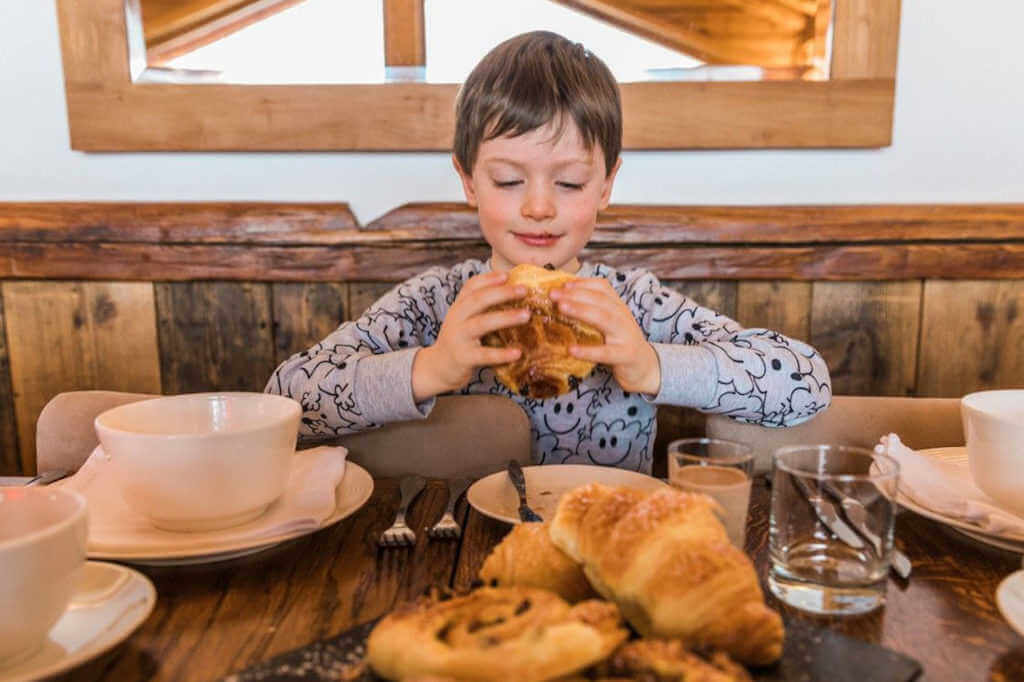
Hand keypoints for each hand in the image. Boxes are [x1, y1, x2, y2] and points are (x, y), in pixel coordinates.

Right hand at [412, 270, 528, 401]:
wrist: (438, 368)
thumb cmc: (459, 340)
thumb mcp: (464, 319)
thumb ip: (481, 307)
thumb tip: (513, 293)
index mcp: (459, 307)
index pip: (471, 286)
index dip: (489, 279)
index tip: (508, 274)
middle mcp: (457, 319)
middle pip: (478, 300)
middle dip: (502, 293)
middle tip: (524, 290)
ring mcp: (459, 338)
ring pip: (482, 323)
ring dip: (506, 317)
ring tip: (526, 315)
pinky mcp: (463, 358)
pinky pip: (484, 355)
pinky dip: (501, 354)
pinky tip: (517, 353)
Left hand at [549, 278, 660, 394]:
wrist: (645, 366)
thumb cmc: (619, 342)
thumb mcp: (608, 322)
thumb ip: (591, 311)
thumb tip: (561, 301)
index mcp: (617, 306)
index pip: (602, 287)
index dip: (582, 284)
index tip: (562, 285)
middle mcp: (622, 316)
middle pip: (600, 300)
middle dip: (576, 294)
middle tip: (553, 294)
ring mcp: (625, 335)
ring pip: (604, 319)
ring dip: (581, 311)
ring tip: (561, 308)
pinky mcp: (625, 355)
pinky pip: (606, 352)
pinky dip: (588, 351)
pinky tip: (571, 350)